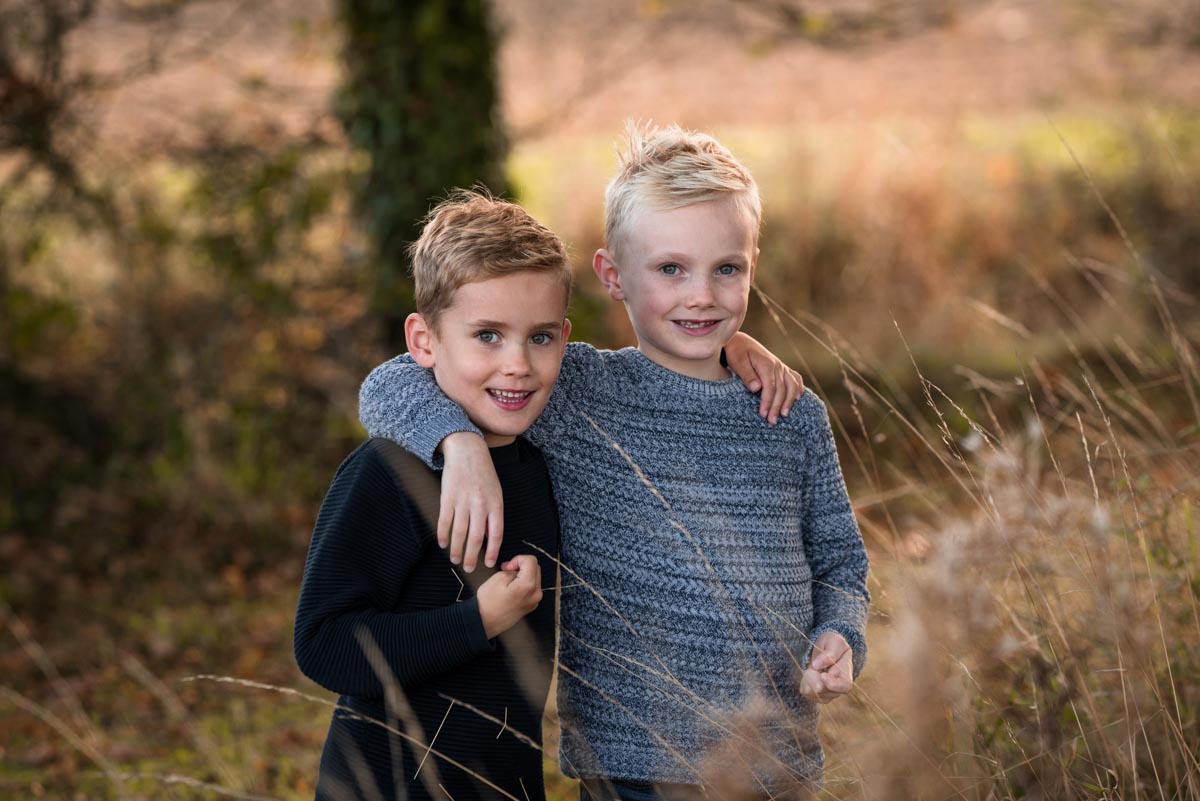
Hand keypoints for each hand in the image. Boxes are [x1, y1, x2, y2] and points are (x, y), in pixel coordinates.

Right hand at [438, 432, 502, 571]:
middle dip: (472, 556)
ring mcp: (463, 501)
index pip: (496, 534)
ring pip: (459, 532)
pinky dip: (443, 535)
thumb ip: (493, 515)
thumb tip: (489, 539)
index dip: (492, 551)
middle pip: (476, 538)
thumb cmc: (483, 474)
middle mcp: (480, 504)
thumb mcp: (496, 493)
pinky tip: (443, 544)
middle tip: (469, 568)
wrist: (467, 452)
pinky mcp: (447, 498)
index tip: (489, 563)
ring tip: (455, 560)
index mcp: (495, 504)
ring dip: (456, 549)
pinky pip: (445, 521)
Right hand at [475, 555, 542, 638]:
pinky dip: (524, 584)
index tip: (508, 566)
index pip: (531, 560)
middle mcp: (536, 594)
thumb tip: (518, 568)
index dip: (518, 559)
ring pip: (534, 578)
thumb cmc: (488, 601)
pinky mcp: (531, 606)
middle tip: (506, 571)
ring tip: (508, 581)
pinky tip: (511, 589)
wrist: (484, 622)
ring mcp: (535, 601)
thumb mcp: (499, 577)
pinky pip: (532, 588)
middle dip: (521, 566)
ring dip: (523, 575)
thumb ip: (513, 569)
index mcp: (528, 585)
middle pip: (535, 568)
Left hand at [724, 332, 803, 424]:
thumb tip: (756, 388)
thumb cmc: (736, 352)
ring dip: (790, 401)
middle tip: (772, 421)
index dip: (767, 402)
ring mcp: (781, 366)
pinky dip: (798, 388)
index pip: (770, 387)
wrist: (739, 341)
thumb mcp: (738, 362)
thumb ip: (747, 375)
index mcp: (766, 364)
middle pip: (781, 389)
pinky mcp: (782, 368)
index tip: (763, 414)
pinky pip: (795, 378)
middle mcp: (777, 365)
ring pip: (791, 385)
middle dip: (777, 406)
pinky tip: (798, 398)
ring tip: (785, 415)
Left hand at [799, 631, 853, 703]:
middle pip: (821, 689)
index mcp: (847, 674)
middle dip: (812, 675)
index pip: (844, 686)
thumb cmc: (832, 644)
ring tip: (813, 667)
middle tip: (814, 663)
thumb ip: (829, 653)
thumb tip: (817, 665)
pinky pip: (806, 693)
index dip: (832, 684)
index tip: (822, 674)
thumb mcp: (834, 641)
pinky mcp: (818, 696)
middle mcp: (839, 688)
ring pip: (812, 692)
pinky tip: (809, 674)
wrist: (825, 649)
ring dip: (807, 678)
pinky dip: (804, 682)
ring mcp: (829, 694)